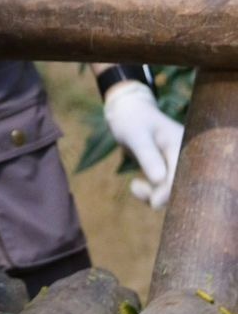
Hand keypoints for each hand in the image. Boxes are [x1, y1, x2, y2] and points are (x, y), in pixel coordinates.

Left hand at [104, 81, 183, 209]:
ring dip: (153, 195)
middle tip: (136, 188)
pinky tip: (136, 185)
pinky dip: (150, 193)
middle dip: (161, 196)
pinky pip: (163, 190)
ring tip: (135, 187)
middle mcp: (186, 156)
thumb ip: (148, 156)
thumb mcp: (136, 135)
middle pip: (183, 188)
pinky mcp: (168, 170)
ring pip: (172, 192)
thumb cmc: (132, 119)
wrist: (127, 111)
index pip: (185, 176)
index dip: (171, 192)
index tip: (153, 202)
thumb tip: (160, 181)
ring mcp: (178, 164)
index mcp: (183, 146)